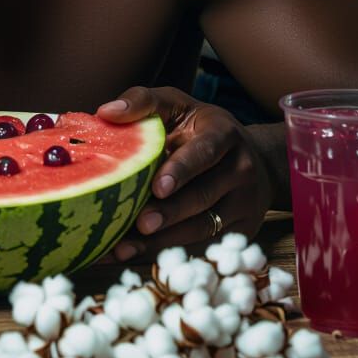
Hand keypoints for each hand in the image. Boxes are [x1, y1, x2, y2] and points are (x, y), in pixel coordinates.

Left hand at [96, 86, 272, 262]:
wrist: (253, 157)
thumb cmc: (198, 128)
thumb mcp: (176, 104)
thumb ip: (142, 102)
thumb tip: (105, 112)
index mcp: (224, 134)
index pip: (204, 152)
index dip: (182, 170)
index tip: (157, 187)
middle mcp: (240, 169)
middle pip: (203, 195)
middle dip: (170, 212)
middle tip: (140, 224)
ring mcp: (245, 204)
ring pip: (203, 227)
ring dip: (163, 240)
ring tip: (126, 248)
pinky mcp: (243, 231)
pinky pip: (203, 245)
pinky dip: (167, 253)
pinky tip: (133, 256)